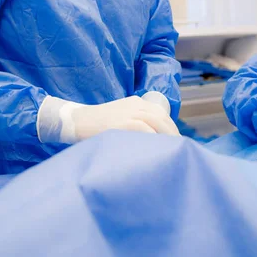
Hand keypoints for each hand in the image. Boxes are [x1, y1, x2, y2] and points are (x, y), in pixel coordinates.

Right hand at [37, 95, 179, 144]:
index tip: (176, 143)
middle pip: (162, 118)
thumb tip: (150, 144)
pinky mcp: (124, 123)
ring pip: (158, 123)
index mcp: (136, 102)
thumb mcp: (119, 118)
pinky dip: (155, 141)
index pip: (161, 114)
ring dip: (168, 139)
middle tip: (179, 152)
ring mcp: (130, 113)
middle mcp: (136, 105)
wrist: (77, 121)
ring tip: (173, 154)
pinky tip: (159, 152)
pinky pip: (146, 130)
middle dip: (173, 135)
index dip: (171, 129)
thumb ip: (133, 124)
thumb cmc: (96, 126)